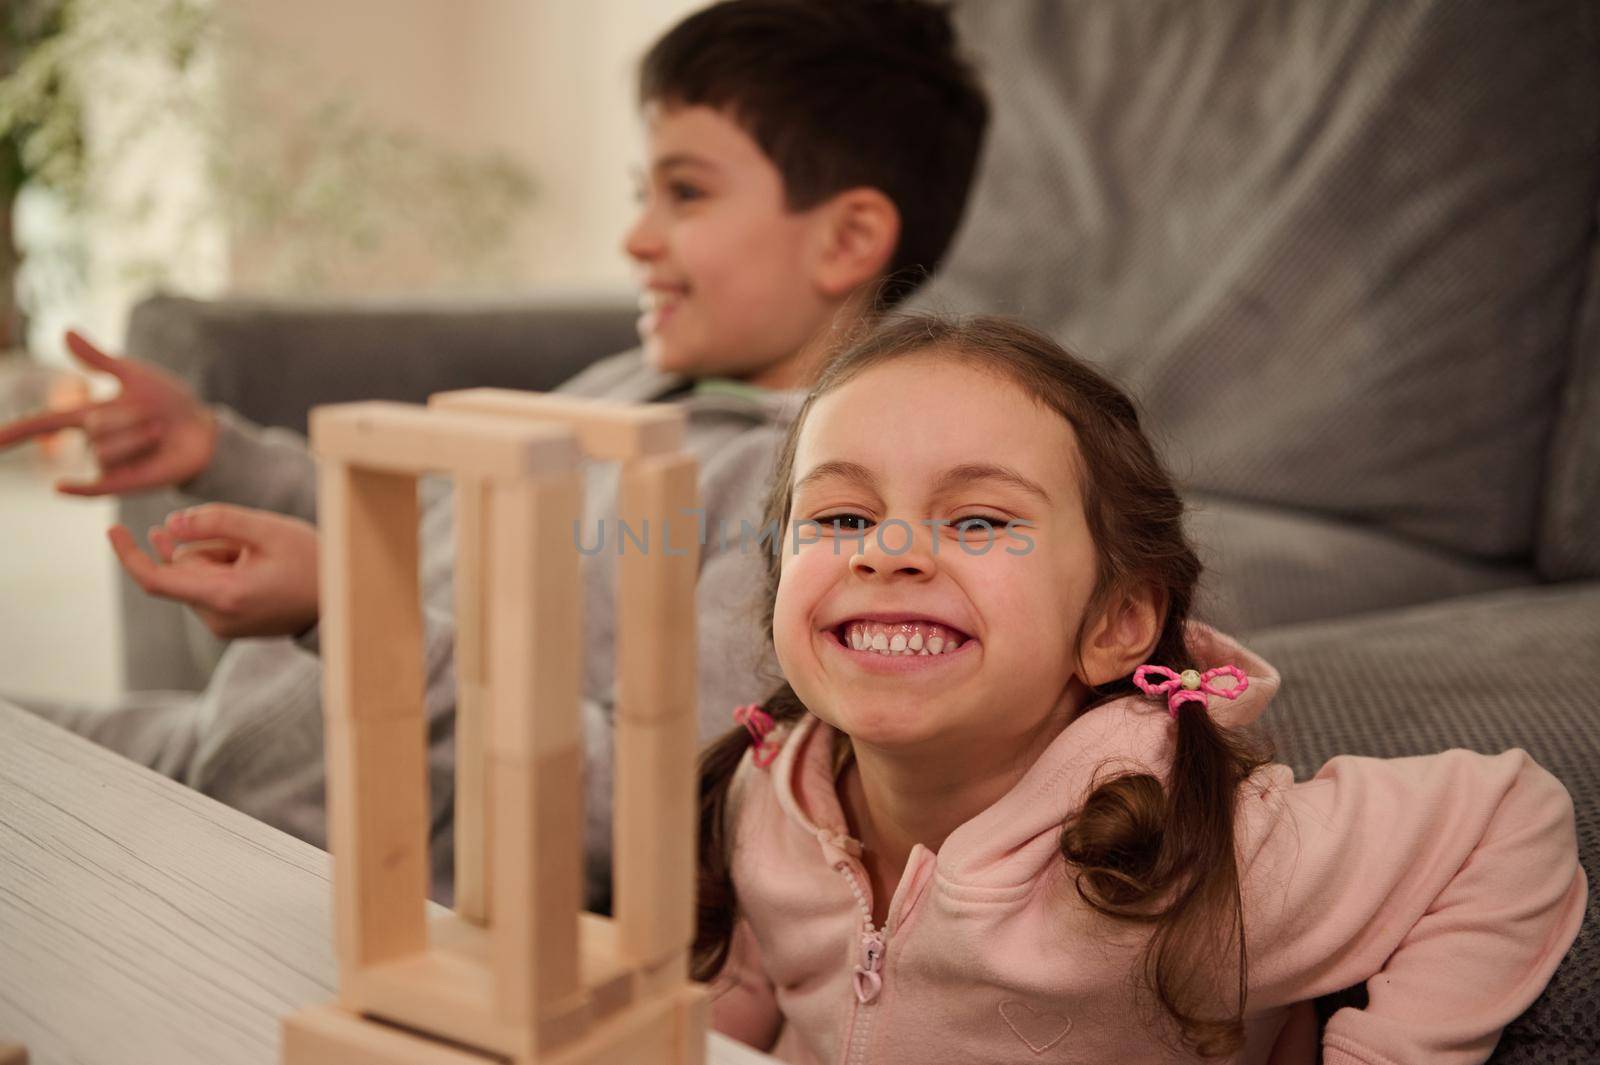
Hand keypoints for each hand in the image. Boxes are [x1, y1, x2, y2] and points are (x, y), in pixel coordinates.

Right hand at [0, 330, 217, 495]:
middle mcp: (94, 442)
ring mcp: (108, 465)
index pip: (43, 423)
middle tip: (155, 418)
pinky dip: (77, 488)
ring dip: (140, 438)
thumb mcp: (134, 375)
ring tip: (159, 436)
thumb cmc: (169, 401)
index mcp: (90, 414)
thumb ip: (97, 359)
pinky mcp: (124, 485)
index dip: (14, 432)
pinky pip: (93, 489)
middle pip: (94, 428)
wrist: (204, 430)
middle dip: (129, 419)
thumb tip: (64, 331)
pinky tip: (59, 487)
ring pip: (107, 451)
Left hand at [109, 504, 320, 639]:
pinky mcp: (231, 625)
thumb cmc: (313, 563)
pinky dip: (225, 571)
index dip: (128, 553)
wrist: (344, 603)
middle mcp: (216, 619)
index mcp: (223, 596)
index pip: (155, 579)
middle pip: (183, 569)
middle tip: (250, 543)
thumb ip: (216, 520)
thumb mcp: (268, 529)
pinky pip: (210, 589)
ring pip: (197, 577)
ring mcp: (223, 626)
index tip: (112, 528)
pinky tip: (257, 567)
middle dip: (205, 546)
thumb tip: (170, 524)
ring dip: (219, 557)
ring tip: (262, 559)